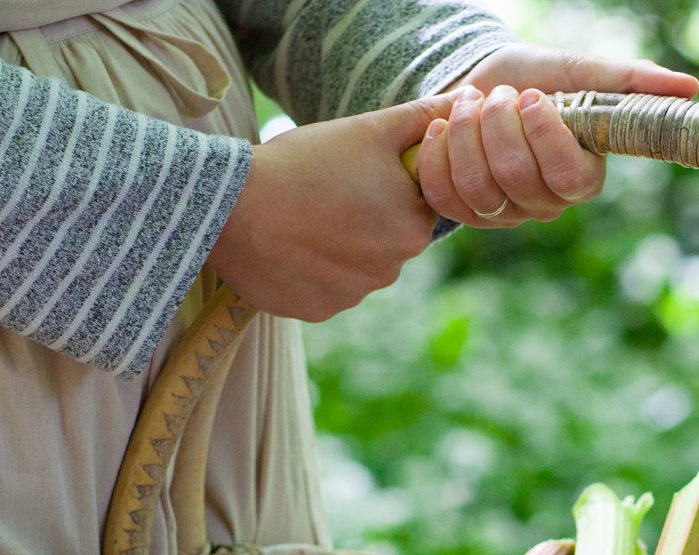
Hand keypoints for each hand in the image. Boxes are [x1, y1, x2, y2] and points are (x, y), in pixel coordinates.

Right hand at [210, 94, 454, 320]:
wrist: (233, 209)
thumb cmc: (304, 164)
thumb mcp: (367, 131)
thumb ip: (420, 120)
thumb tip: (466, 100)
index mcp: (412, 231)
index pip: (413, 206)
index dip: (384, 185)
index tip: (351, 173)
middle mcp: (391, 272)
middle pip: (385, 238)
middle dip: (362, 216)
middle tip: (321, 191)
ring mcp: (354, 295)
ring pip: (353, 264)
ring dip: (334, 243)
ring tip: (300, 215)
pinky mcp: (319, 310)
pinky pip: (322, 286)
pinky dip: (308, 267)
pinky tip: (287, 244)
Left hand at [417, 44, 698, 228]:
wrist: (476, 87)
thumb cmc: (532, 80)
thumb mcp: (575, 72)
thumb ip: (626, 81)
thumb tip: (688, 89)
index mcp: (581, 178)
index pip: (567, 176)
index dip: (544, 137)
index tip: (531, 96)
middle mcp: (546, 206)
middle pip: (514, 176)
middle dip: (496, 123)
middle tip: (498, 95)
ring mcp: (504, 216)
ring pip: (476, 187)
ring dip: (463, 133)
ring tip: (467, 104)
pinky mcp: (464, 215)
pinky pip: (443, 194)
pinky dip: (434, 151)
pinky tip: (439, 126)